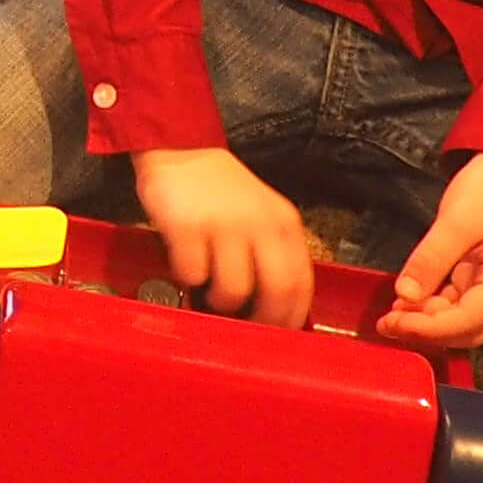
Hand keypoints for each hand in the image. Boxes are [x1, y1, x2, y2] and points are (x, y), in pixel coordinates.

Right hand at [130, 145, 315, 328]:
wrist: (180, 148)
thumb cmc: (222, 192)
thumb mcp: (261, 215)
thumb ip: (273, 253)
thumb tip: (277, 308)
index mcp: (285, 224)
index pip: (302, 284)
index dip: (290, 317)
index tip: (277, 334)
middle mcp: (260, 224)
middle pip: (277, 292)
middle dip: (261, 321)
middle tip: (245, 330)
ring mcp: (223, 225)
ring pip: (233, 290)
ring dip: (220, 302)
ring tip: (209, 292)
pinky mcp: (186, 226)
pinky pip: (191, 274)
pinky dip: (188, 279)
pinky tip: (185, 266)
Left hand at [379, 153, 482, 353]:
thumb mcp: (456, 221)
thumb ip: (431, 259)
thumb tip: (404, 295)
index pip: (469, 321)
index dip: (429, 328)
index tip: (392, 324)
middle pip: (469, 331)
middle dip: (428, 332)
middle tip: (386, 324)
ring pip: (464, 323)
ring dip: (429, 323)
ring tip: (392, 315)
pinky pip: (460, 306)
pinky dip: (434, 309)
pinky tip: (408, 303)